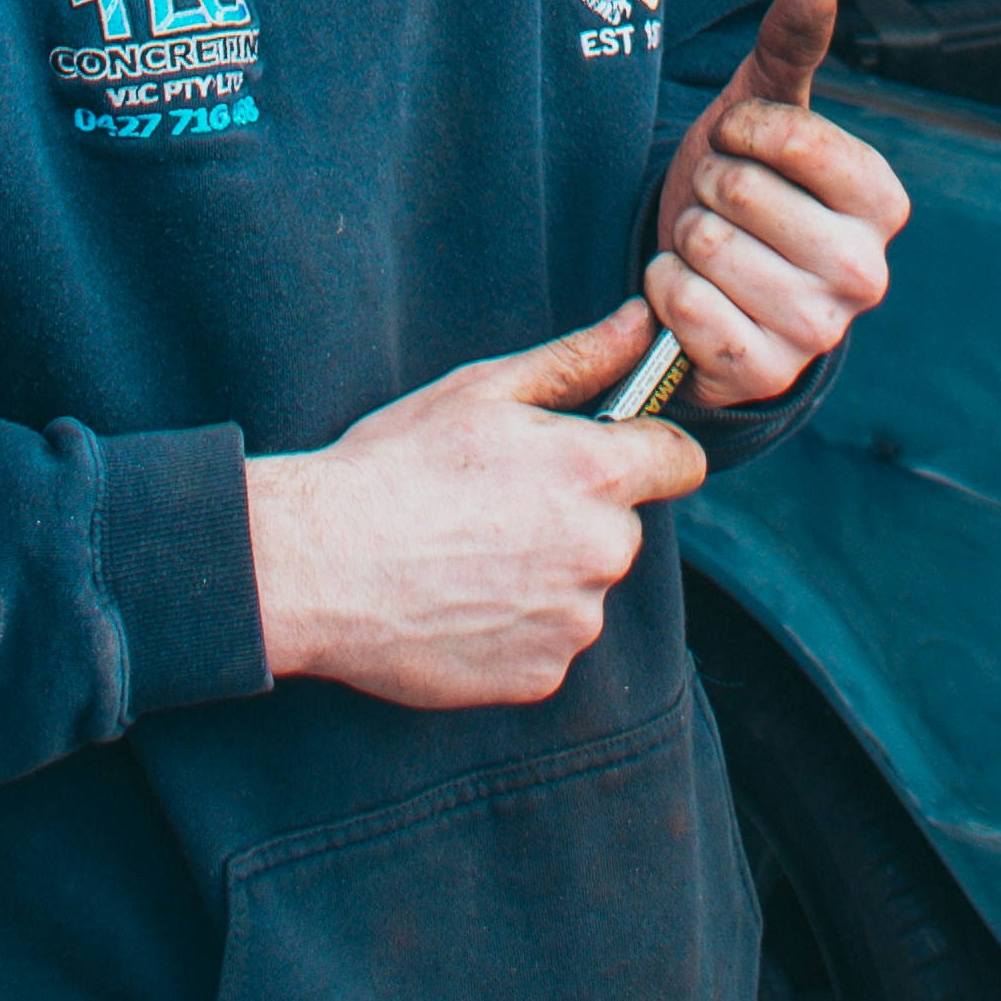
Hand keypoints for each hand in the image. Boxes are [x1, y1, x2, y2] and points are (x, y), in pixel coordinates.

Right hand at [247, 310, 705, 709]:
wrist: (319, 564)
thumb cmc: (394, 466)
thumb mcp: (483, 392)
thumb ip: (577, 360)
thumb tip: (641, 324)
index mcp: (597, 473)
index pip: (682, 461)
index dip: (649, 452)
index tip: (611, 454)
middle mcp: (602, 552)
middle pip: (623, 527)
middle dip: (580, 514)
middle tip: (498, 506)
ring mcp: (574, 622)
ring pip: (584, 588)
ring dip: (548, 575)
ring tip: (467, 556)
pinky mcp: (541, 676)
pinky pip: (549, 643)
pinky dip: (517, 628)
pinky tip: (460, 602)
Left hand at [646, 0, 908, 410]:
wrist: (708, 279)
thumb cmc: (745, 184)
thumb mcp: (762, 111)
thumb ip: (790, 46)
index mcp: (882, 201)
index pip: (789, 136)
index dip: (739, 131)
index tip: (741, 147)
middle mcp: (866, 272)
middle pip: (741, 192)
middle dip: (708, 188)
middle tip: (720, 206)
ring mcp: (818, 330)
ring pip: (707, 247)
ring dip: (684, 238)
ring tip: (707, 247)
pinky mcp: (764, 374)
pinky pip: (685, 307)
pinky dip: (665, 289)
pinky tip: (688, 291)